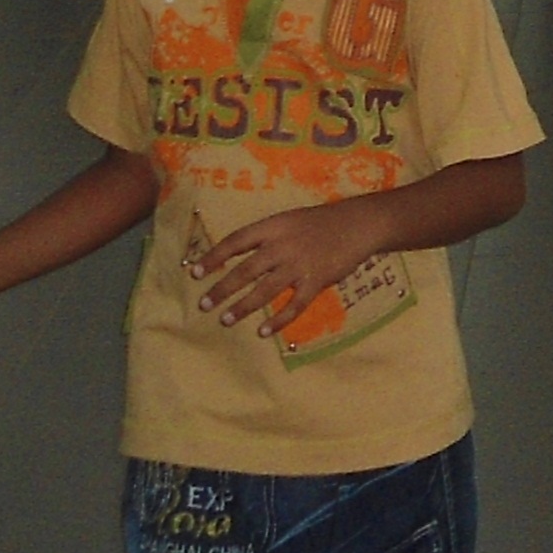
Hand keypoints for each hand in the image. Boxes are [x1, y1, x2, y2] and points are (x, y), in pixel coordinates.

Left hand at [189, 197, 383, 336]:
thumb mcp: (289, 220)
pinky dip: (279, 320)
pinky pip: (294, 305)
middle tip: (204, 304)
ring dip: (243, 307)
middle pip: (245, 270)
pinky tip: (264, 331)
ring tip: (225, 320)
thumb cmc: (320, 222)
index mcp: (273, 227)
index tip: (194, 272)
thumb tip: (239, 256)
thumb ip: (267, 237)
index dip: (214, 257)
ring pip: (265, 291)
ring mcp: (299, 265)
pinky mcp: (316, 281)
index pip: (236, 242)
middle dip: (222, 288)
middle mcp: (282, 246)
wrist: (358, 224)